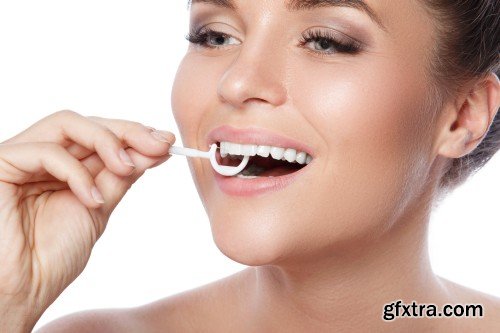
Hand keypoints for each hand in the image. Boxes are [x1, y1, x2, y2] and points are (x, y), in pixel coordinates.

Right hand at [0, 110, 174, 329]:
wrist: (22, 291)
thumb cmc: (52, 257)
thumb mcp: (98, 208)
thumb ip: (119, 176)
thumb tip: (154, 149)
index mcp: (61, 167)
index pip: (98, 135)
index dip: (132, 134)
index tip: (166, 143)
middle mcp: (39, 157)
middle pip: (86, 124)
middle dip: (127, 132)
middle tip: (159, 146)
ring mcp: (19, 158)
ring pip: (67, 124)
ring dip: (107, 142)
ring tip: (128, 169)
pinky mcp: (1, 164)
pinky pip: (47, 152)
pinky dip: (77, 173)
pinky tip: (93, 199)